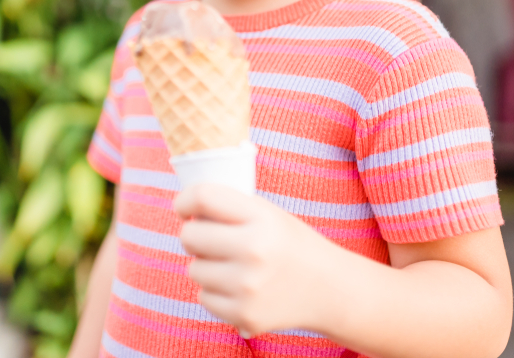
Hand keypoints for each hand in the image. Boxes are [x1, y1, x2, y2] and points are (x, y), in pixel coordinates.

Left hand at [174, 184, 335, 337]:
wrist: (329, 289)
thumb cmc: (291, 245)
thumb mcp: (268, 214)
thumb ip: (230, 208)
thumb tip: (184, 210)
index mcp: (262, 218)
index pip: (203, 198)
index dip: (185, 201)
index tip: (184, 208)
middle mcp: (254, 251)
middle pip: (189, 236)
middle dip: (194, 235)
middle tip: (210, 239)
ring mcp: (248, 287)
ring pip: (193, 269)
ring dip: (206, 266)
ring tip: (233, 265)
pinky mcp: (244, 315)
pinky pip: (204, 297)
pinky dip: (216, 292)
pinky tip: (239, 287)